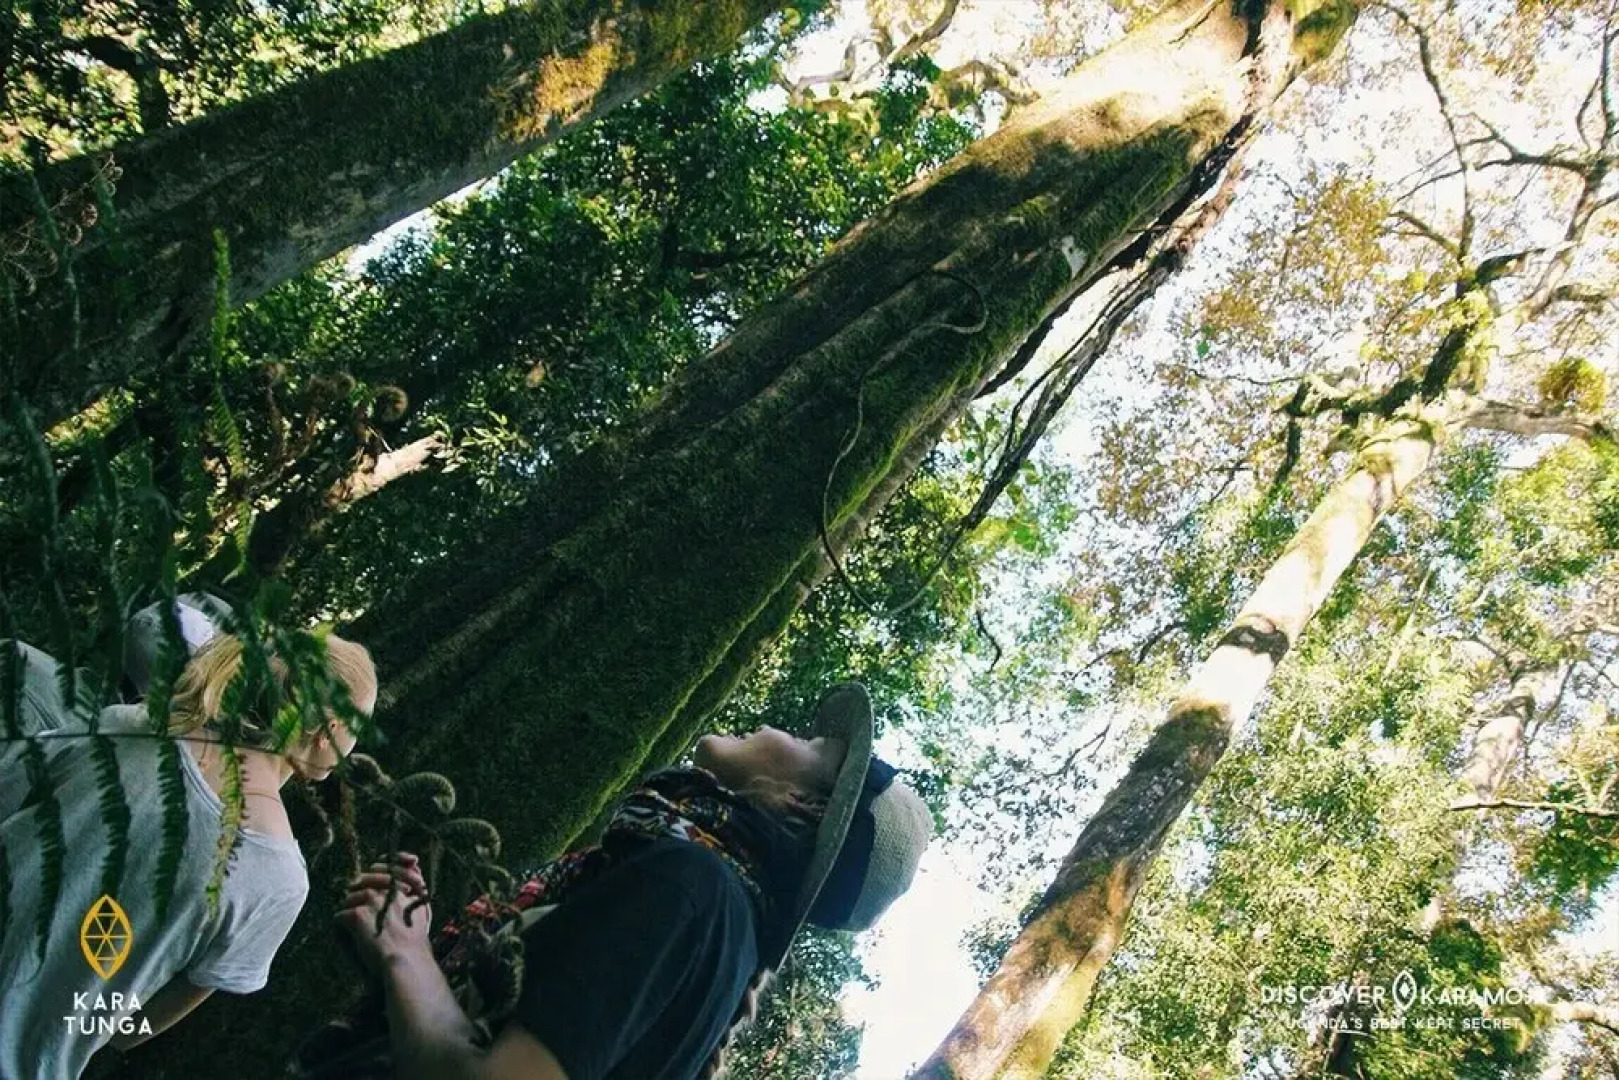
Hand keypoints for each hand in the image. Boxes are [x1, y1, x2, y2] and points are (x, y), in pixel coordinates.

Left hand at [335, 852, 432, 975]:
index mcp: (402, 888)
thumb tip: (413, 868)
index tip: (376, 868)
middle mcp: (386, 891)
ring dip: (348, 909)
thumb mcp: (422, 909)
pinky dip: (341, 926)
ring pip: (349, 898)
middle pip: (363, 879)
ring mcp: (371, 901)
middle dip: (357, 888)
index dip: (381, 866)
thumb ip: (416, 886)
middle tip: (355, 900)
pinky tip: (346, 934)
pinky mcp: (358, 916)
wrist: (407, 961)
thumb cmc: (415, 941)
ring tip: (350, 922)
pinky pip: (340, 916)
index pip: (390, 865)